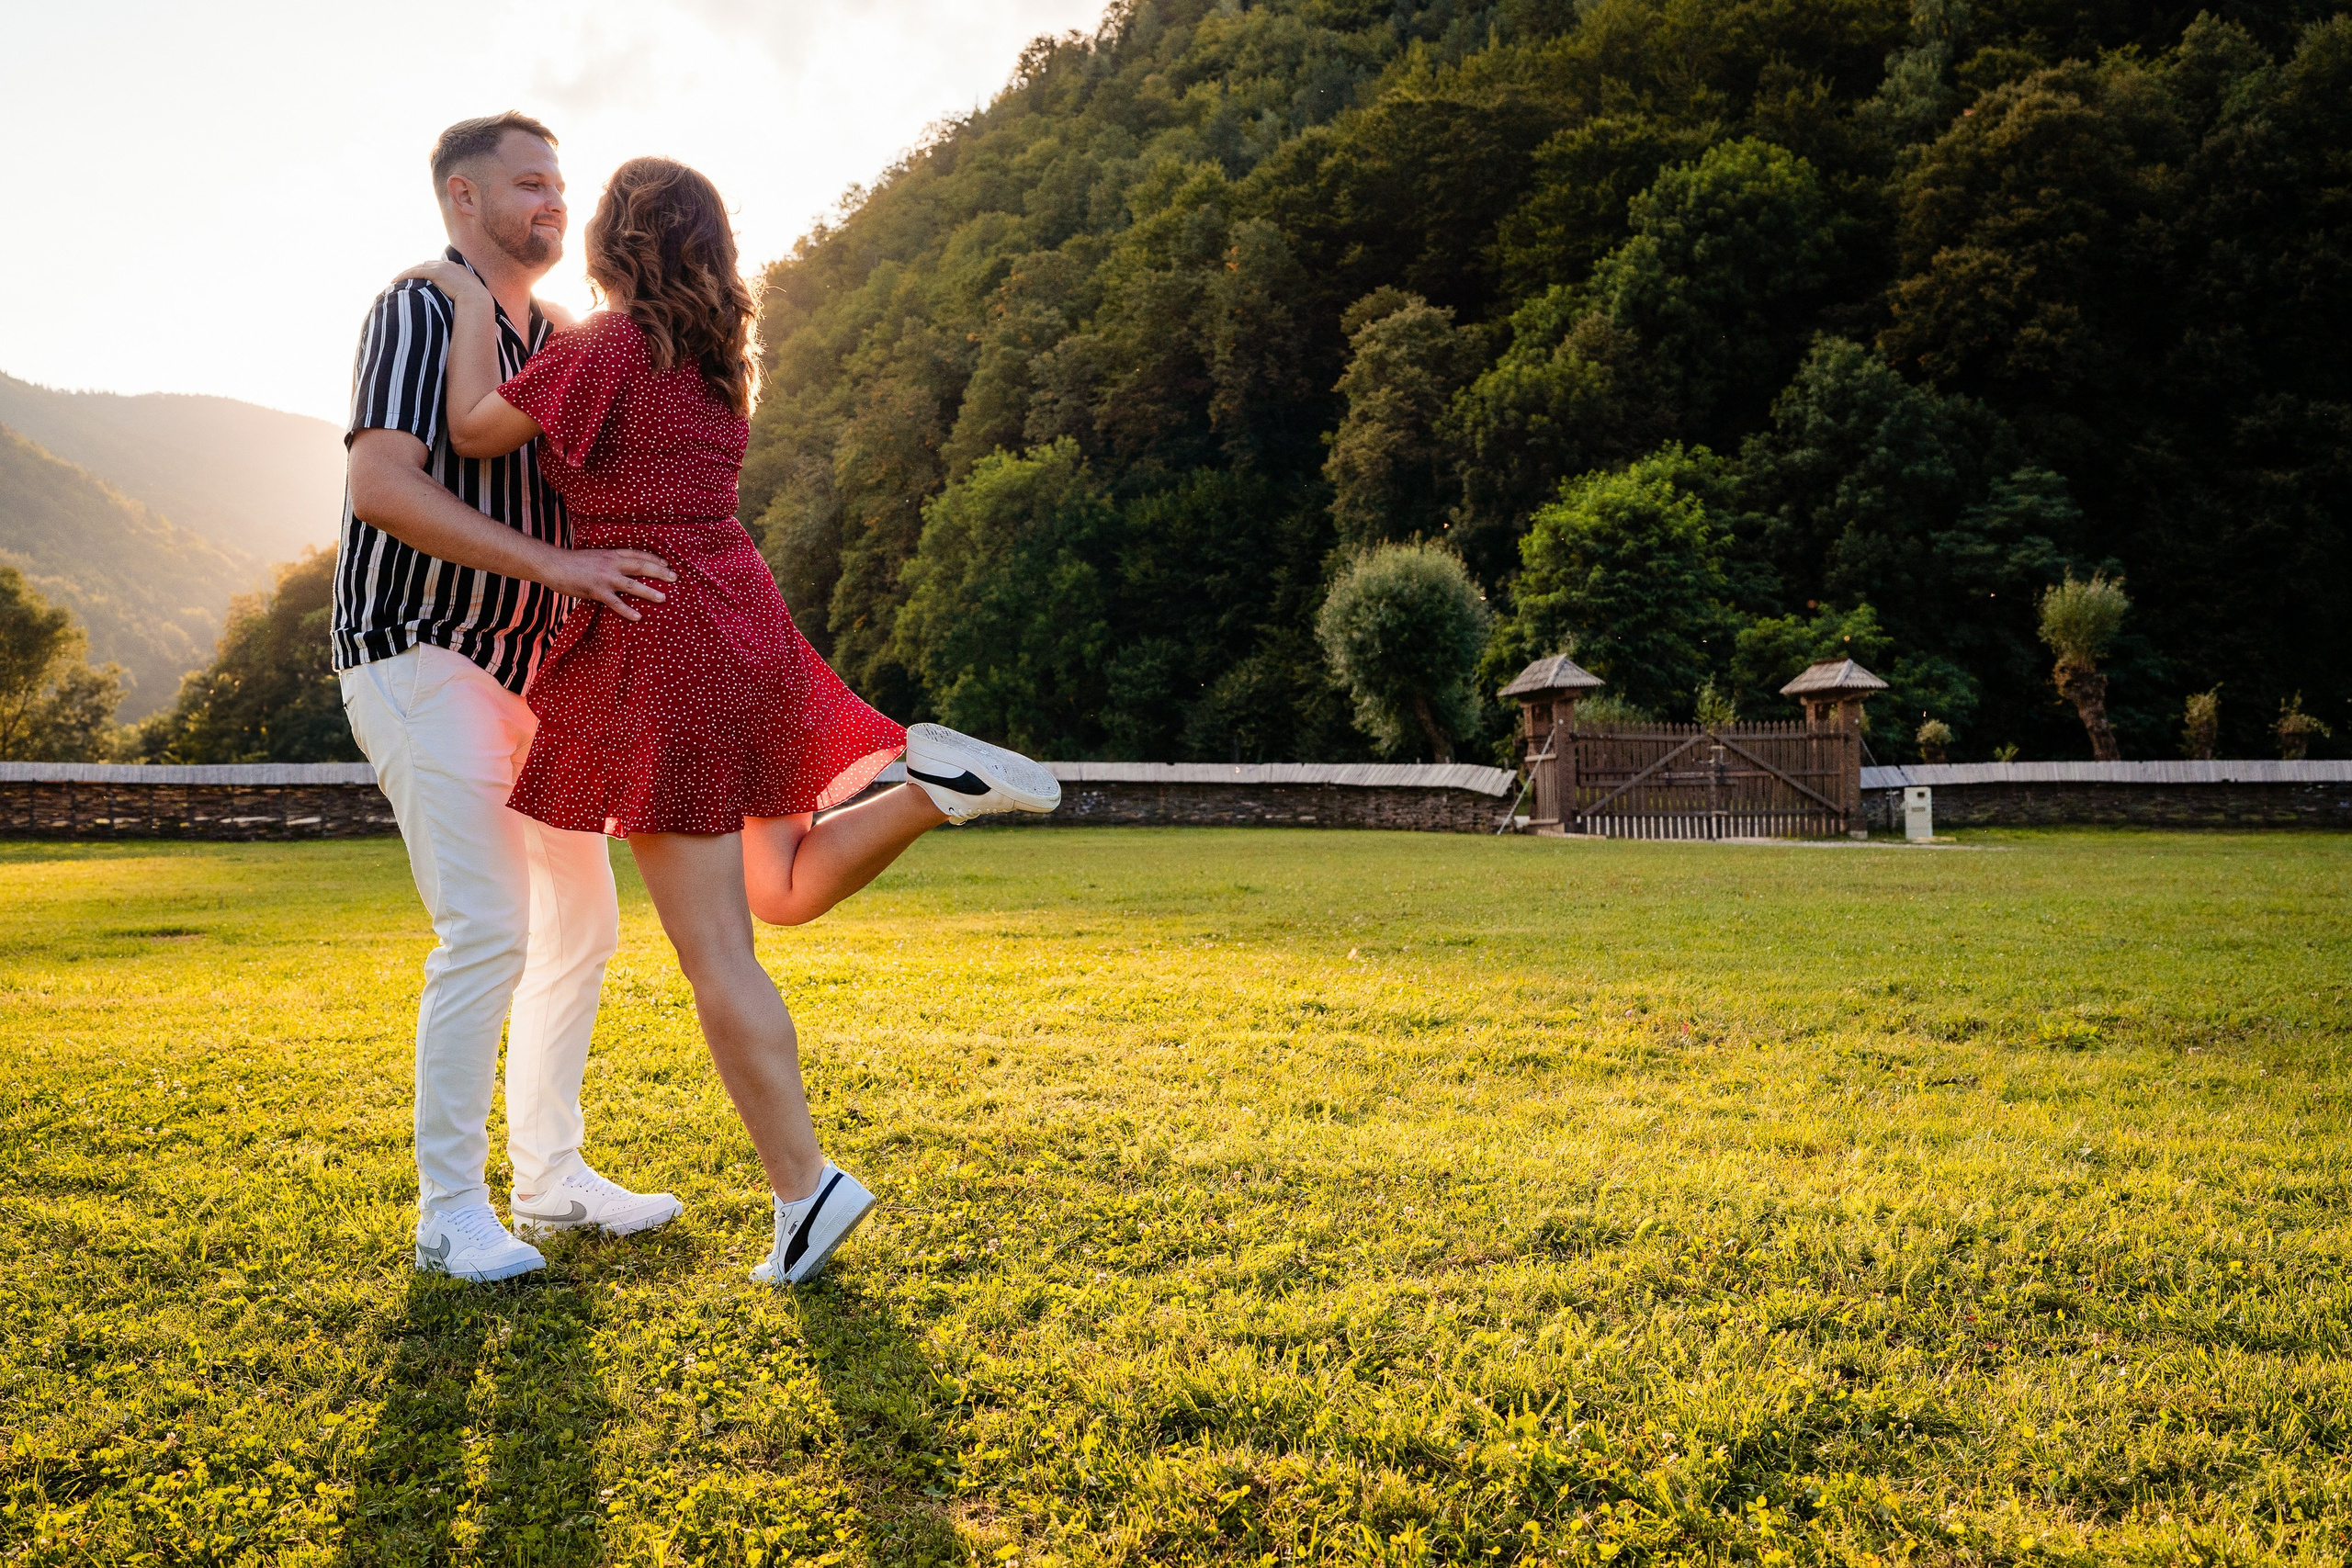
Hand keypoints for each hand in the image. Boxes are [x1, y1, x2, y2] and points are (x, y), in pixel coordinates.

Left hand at [395, 258, 488, 303]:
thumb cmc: (477, 307)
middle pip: (428, 265)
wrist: (478, 302)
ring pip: (419, 267)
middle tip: (406, 278)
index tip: (422, 280)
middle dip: (417, 270)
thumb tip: (464, 314)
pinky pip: (415, 272)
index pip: (441, 268)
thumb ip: (466, 302)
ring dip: (408, 273)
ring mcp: (443, 267)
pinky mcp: (435, 272)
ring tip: (397, 279)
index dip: (430, 273)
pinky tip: (395, 281)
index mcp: (460, 271)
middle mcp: (451, 266)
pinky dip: (404, 275)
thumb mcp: (473, 302)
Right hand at [547, 548, 676, 619]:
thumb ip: (609, 562)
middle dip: (659, 572)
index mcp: (611, 554)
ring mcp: (605, 577)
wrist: (553, 564)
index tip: (667, 562)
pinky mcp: (596, 590)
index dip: (653, 558)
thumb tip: (620, 569)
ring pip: (632, 585)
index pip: (637, 554)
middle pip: (641, 566)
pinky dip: (627, 610)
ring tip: (664, 598)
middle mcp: (611, 563)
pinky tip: (638, 617)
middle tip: (675, 578)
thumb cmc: (572, 563)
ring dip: (649, 591)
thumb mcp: (595, 557)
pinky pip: (615, 602)